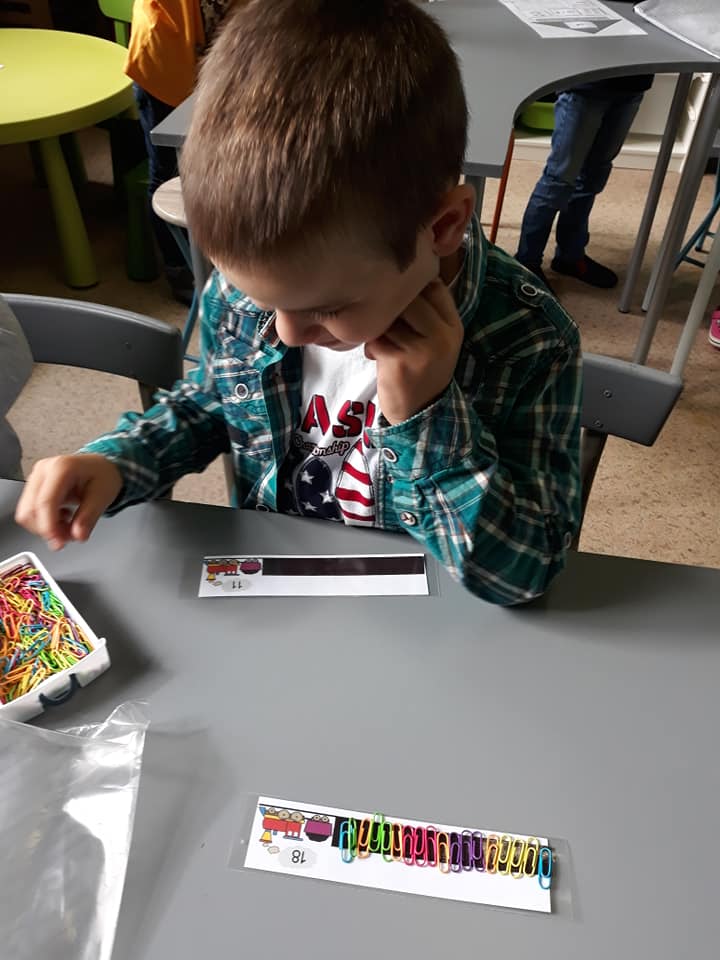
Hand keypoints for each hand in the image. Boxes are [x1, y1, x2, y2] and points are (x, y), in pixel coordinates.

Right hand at [15, 454, 122, 550]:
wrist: (99, 467)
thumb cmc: (102, 475)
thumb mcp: (103, 495)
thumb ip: (89, 517)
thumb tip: (78, 535)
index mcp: (62, 467)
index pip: (45, 501)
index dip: (49, 525)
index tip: (59, 541)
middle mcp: (44, 470)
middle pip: (31, 508)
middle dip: (47, 529)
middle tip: (67, 538)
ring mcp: (36, 478)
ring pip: (27, 512)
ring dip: (45, 527)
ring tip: (68, 528)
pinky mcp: (34, 487)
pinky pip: (31, 511)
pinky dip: (45, 522)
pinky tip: (62, 519)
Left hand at [365, 278, 462, 424]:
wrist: (419, 413)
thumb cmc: (421, 370)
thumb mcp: (435, 340)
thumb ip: (425, 311)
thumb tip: (399, 275)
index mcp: (452, 326)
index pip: (434, 287)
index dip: (412, 286)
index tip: (397, 296)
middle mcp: (441, 335)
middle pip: (409, 299)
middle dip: (389, 306)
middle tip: (381, 318)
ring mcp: (422, 349)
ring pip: (389, 319)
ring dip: (378, 328)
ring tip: (380, 342)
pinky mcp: (400, 362)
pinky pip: (376, 339)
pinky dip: (370, 346)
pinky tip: (375, 357)